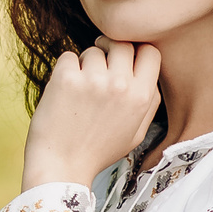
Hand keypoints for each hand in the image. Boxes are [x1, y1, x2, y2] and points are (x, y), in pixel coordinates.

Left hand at [23, 40, 161, 190]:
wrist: (62, 167)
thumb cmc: (98, 151)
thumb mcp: (136, 133)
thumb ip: (149, 102)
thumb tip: (149, 73)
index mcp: (141, 97)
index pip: (151, 51)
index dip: (137, 52)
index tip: (124, 59)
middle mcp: (120, 85)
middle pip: (122, 44)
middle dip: (110, 50)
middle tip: (98, 63)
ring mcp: (93, 80)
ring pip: (93, 50)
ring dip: (85, 63)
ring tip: (80, 88)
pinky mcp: (66, 79)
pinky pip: (68, 56)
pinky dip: (65, 69)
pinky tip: (65, 90)